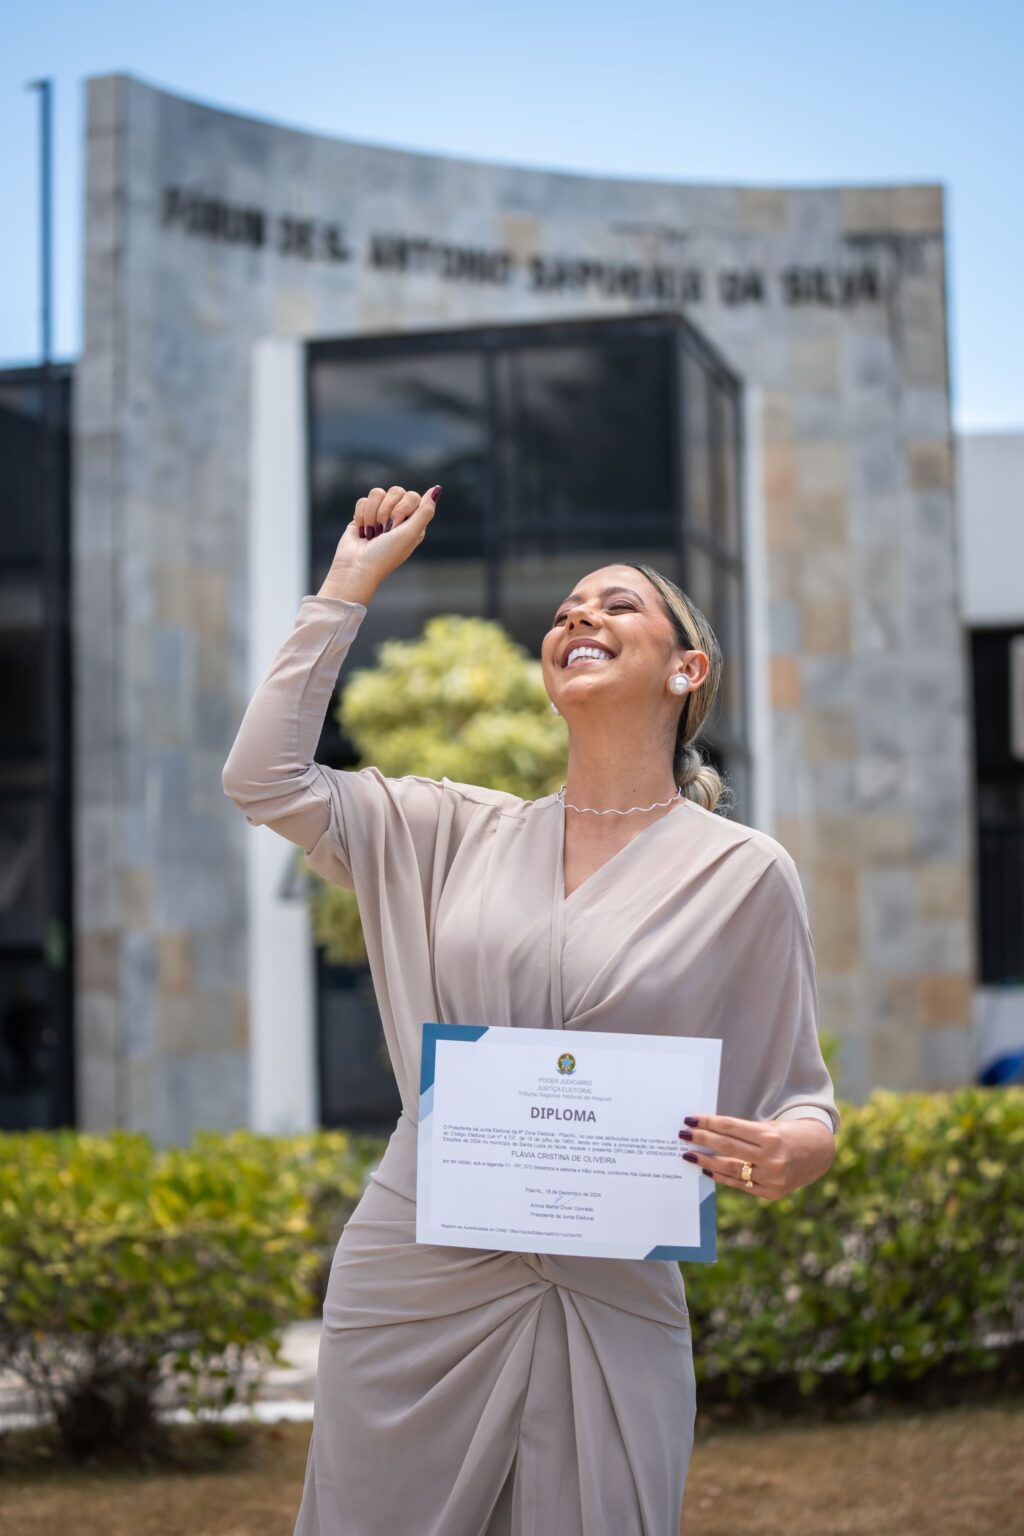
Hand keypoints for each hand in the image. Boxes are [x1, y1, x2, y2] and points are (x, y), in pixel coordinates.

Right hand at [321, 485, 441, 602]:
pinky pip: (363, 501)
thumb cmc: (385, 555)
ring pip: (378, 493)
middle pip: (396, 491)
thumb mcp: (411, 534)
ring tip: (372, 533)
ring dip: (372, 515)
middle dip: (386, 512)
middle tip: (384, 531)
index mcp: (414, 522)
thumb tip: (437, 489)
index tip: (397, 526)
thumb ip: (425, 511)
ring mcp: (380, 515)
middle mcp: (399, 517)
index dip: (402, 509)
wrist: (356, 567)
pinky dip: (361, 517)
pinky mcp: (363, 515)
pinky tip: (362, 532)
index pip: (413, 496)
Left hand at [678, 1112, 835, 1199]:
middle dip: (702, 1140)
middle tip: (683, 1135)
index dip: (708, 1123)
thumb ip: (743, 1132)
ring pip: (731, 1169)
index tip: (690, 1120)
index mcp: (771, 1136)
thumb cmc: (789, 1134)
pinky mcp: (772, 1193)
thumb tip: (709, 1133)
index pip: (730, 1128)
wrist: (820, 1153)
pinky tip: (707, 1170)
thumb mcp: (770, 1126)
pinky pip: (740, 1185)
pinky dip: (722, 1177)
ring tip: (690, 1155)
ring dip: (707, 1161)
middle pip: (727, 1147)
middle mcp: (772, 1159)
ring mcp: (772, 1178)